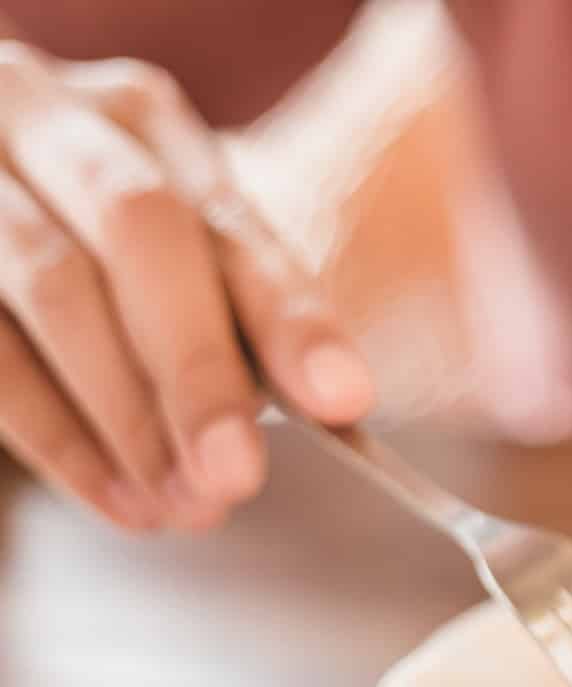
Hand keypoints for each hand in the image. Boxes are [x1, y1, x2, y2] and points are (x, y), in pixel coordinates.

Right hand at [0, 43, 373, 530]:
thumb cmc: (108, 257)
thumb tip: (330, 402)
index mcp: (140, 116)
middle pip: (137, 228)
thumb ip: (239, 307)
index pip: (229, 222)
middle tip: (238, 473)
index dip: (290, 314)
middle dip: (197, 366)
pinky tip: (118, 496)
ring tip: (186, 502)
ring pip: (52, 283)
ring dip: (127, 414)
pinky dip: (58, 437)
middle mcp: (46, 117)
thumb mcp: (176, 254)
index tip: (342, 398)